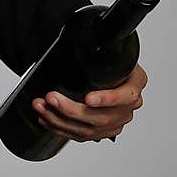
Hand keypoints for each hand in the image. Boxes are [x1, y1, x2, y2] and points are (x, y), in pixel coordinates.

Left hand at [31, 63, 147, 141]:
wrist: (119, 73)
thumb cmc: (115, 62)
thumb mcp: (114, 53)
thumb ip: (104, 52)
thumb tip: (82, 41)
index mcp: (134, 85)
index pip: (125, 97)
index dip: (107, 100)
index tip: (89, 98)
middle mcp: (127, 108)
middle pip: (101, 118)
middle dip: (71, 109)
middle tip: (52, 98)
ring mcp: (115, 122)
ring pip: (88, 130)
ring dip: (60, 120)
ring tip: (42, 107)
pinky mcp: (102, 131)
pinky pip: (80, 135)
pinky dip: (60, 128)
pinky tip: (47, 119)